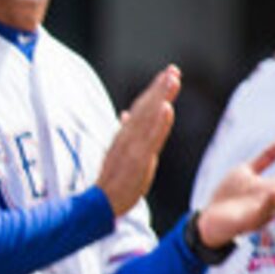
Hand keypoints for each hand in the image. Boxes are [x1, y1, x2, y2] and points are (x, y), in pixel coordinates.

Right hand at [95, 65, 178, 215]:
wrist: (101, 203)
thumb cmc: (113, 181)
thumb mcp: (120, 153)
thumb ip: (126, 133)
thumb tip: (126, 113)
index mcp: (125, 136)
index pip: (141, 109)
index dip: (154, 91)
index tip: (167, 74)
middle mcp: (128, 137)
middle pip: (146, 109)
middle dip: (159, 88)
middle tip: (173, 69)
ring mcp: (131, 147)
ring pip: (148, 118)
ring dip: (160, 98)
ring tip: (172, 80)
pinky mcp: (136, 159)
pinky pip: (149, 138)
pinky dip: (157, 123)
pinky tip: (166, 108)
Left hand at [193, 139, 274, 253]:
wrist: (209, 217)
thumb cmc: (230, 195)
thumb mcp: (248, 171)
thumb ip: (266, 158)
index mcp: (274, 190)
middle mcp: (272, 203)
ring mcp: (262, 214)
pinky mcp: (249, 223)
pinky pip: (261, 215)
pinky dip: (268, 205)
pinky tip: (272, 194)